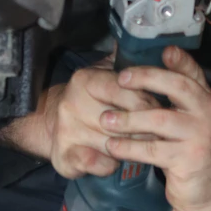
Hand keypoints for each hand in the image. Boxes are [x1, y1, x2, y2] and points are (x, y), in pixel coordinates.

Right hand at [0, 58, 158, 179]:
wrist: (50, 124)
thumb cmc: (90, 99)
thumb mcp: (104, 73)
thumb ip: (125, 61)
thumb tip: (152, 45)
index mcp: (85, 80)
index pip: (124, 90)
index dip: (147, 101)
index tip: (160, 108)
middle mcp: (72, 104)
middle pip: (122, 120)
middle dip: (144, 128)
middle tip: (157, 132)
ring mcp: (67, 131)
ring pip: (113, 144)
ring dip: (131, 148)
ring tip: (141, 147)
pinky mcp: (64, 156)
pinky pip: (98, 164)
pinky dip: (110, 165)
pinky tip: (115, 161)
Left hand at [102, 47, 210, 210]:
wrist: (209, 195)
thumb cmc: (191, 153)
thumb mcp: (190, 124)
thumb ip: (175, 102)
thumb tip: (142, 76)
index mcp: (206, 101)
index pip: (194, 73)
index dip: (180, 59)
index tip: (162, 50)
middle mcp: (208, 113)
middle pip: (177, 86)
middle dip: (146, 78)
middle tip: (119, 79)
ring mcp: (201, 135)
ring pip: (159, 119)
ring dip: (128, 118)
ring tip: (105, 120)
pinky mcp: (190, 159)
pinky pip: (153, 149)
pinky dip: (129, 147)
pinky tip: (113, 146)